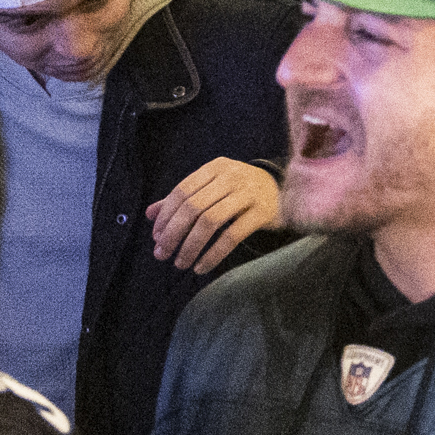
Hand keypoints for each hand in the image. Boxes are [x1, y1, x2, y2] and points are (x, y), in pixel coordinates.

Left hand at [147, 155, 281, 272]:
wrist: (284, 190)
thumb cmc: (241, 191)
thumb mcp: (213, 187)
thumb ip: (183, 199)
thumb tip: (150, 214)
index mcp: (215, 168)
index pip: (182, 192)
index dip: (166, 217)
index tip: (157, 238)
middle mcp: (231, 176)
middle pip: (193, 207)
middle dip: (173, 234)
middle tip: (163, 254)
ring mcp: (249, 193)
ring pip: (210, 221)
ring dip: (190, 246)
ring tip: (180, 263)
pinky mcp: (263, 212)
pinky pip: (232, 236)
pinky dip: (213, 254)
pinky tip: (201, 266)